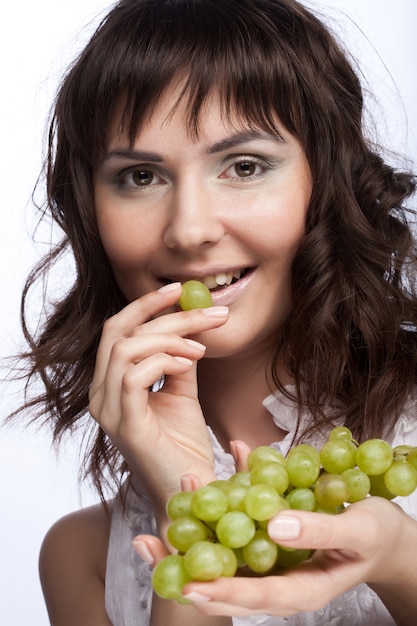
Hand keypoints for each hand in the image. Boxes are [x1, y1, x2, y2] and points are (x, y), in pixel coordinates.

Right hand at [88, 283, 228, 514]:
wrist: (190, 491)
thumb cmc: (184, 446)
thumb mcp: (183, 392)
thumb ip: (179, 360)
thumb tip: (188, 327)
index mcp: (110, 384)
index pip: (118, 331)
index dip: (145, 306)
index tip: (179, 290)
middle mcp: (100, 394)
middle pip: (119, 332)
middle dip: (162, 313)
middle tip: (205, 310)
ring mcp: (108, 410)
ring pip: (125, 349)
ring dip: (169, 338)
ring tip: (201, 347)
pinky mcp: (125, 425)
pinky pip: (134, 376)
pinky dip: (165, 360)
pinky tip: (191, 363)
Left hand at [134, 495, 416, 618]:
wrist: (382, 527)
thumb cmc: (376, 534)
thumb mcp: (358, 531)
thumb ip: (319, 531)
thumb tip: (276, 526)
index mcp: (302, 588)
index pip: (257, 596)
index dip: (222, 592)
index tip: (189, 587)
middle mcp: (279, 575)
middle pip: (228, 578)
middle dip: (188, 564)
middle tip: (150, 547)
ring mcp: (272, 553)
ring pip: (228, 547)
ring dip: (199, 526)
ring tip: (168, 507)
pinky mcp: (270, 529)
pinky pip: (243, 516)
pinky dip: (226, 496)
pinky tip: (209, 474)